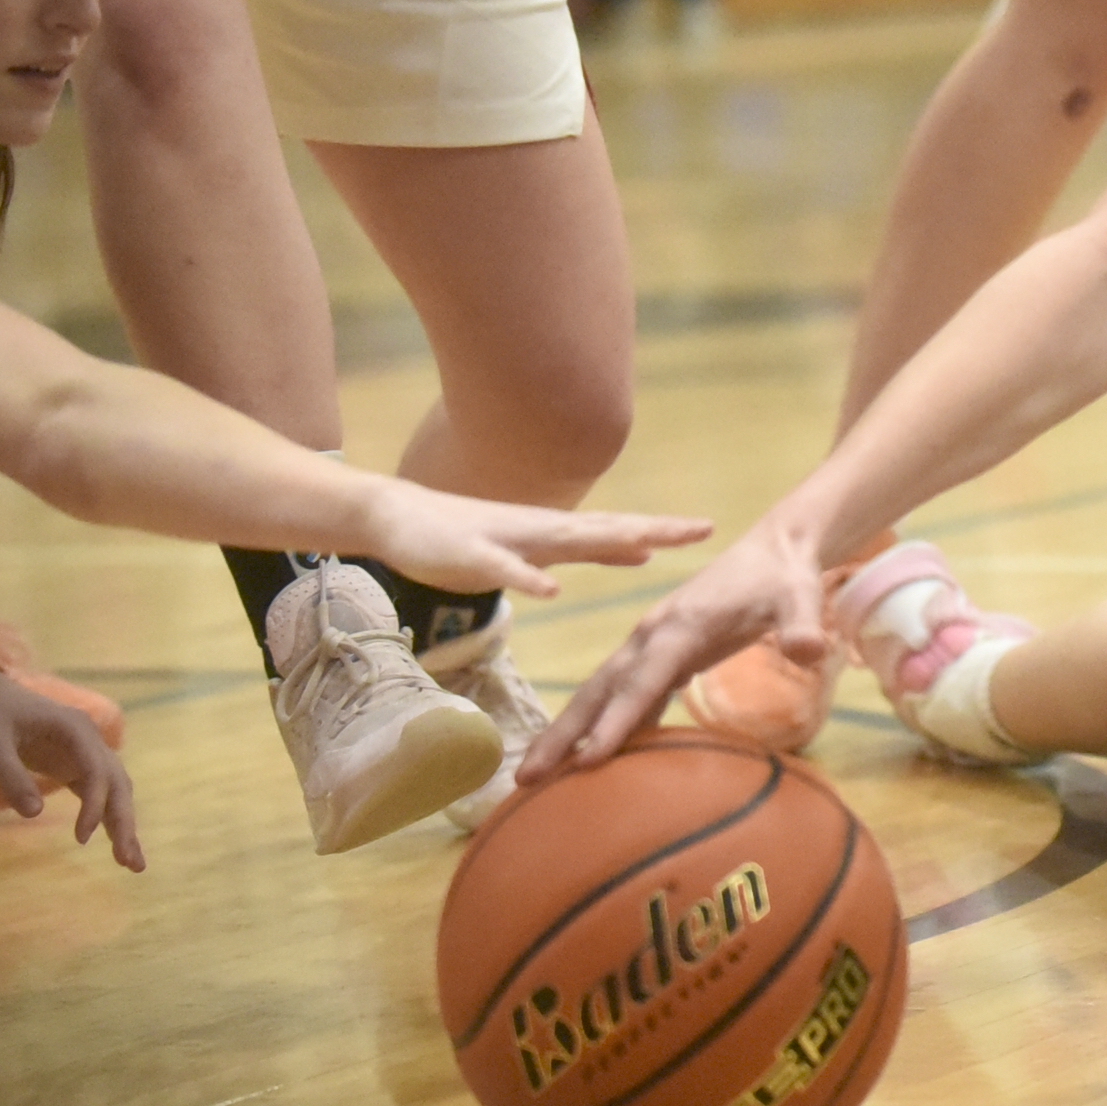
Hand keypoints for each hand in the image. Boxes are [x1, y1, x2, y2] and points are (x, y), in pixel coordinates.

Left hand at [0, 666, 141, 869]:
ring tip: (130, 862)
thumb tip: (35, 815)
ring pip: (113, 790)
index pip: (97, 771)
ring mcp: (84, 753)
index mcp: (76, 729)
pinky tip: (109, 841)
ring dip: (122, 824)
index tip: (81, 840)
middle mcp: (89, 740)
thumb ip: (12, 778)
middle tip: (131, 863)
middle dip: (125, 823)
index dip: (95, 806)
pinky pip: (96, 793)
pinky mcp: (72, 765)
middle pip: (118, 784)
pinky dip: (104, 817)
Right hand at [356, 481, 713, 599]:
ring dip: (604, 543)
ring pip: (564, 540)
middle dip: (654, 529)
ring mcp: (508, 540)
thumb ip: (590, 547)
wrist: (398, 516)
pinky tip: (552, 588)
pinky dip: (528, 578)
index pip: (621, 530)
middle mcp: (542, 529)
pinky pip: (505, 570)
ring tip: (646, 544)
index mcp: (560, 532)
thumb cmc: (471, 536)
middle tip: (701, 528)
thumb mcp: (542, 547)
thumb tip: (642, 549)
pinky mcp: (472, 555)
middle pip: (607, 529)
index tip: (707, 529)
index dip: (664, 529)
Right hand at [518, 522, 825, 780]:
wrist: (775, 549)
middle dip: (564, 732)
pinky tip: (589, 761)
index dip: (618, 719)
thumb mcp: (801, 596)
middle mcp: (654, 634)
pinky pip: (624, 693)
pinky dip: (602, 724)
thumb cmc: (785, 577)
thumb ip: (803, 624)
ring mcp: (652, 643)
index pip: (644, 678)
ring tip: (532, 778)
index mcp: (681, 624)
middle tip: (526, 778)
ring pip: (601, 691)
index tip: (590, 758)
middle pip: (601, 687)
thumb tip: (809, 651)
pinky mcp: (661, 653)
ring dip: (568, 732)